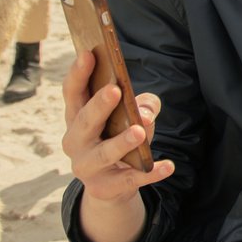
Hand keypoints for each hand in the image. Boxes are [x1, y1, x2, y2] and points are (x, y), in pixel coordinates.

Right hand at [61, 51, 171, 205]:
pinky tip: (168, 165)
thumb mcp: (129, 117)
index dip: (78, 73)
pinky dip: (150, 173)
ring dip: (121, 142)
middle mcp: (75, 141)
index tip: (88, 53)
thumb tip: (144, 112)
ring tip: (139, 131)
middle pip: (85, 121)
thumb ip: (142, 106)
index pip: (72, 93)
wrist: (110, 184)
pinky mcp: (106, 187)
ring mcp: (87, 166)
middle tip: (114, 90)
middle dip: (99, 106)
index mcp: (76, 116)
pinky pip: (130, 179)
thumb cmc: (117, 136)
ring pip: (104, 153)